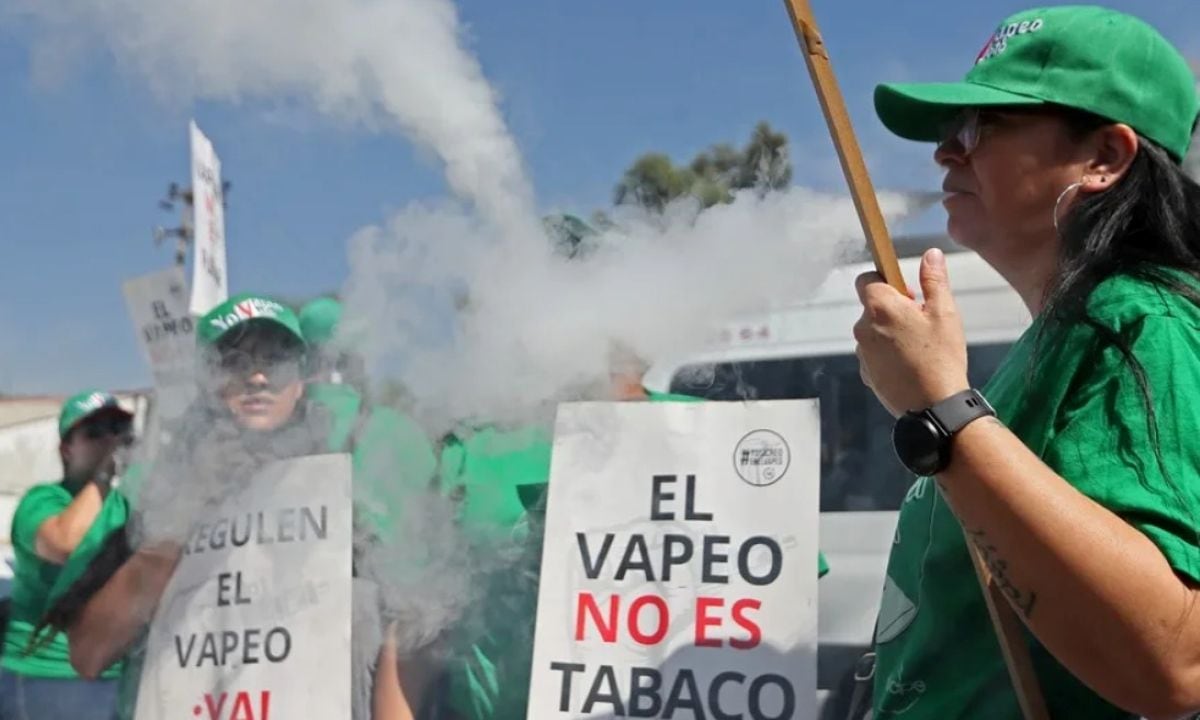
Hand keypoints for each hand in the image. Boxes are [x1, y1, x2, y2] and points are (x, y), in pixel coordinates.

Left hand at [853, 248, 969, 416]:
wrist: (933, 407)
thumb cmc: (941, 356)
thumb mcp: (944, 313)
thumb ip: (934, 280)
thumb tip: (930, 254)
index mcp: (879, 307)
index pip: (866, 279)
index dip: (885, 281)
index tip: (907, 294)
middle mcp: (862, 328)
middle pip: (871, 307)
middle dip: (893, 309)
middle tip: (921, 323)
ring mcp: (861, 353)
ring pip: (873, 331)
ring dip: (890, 333)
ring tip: (919, 348)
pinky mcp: (865, 373)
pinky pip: (874, 354)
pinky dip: (887, 355)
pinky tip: (910, 366)